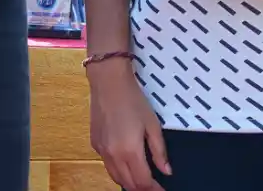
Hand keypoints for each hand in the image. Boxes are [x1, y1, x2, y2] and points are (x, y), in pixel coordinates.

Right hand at [87, 59, 169, 190]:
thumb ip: (159, 151)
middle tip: (154, 187)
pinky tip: (127, 165)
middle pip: (129, 184)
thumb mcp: (152, 124)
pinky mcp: (95, 145)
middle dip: (143, 189)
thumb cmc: (133, 100)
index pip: (143, 182)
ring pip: (116, 178)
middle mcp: (113, 156)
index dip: (154, 189)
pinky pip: (108, 166)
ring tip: (142, 180)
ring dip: (130, 183)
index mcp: (130, 151)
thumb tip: (166, 171)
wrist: (108, 83)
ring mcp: (101, 152)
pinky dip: (119, 171)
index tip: (163, 190)